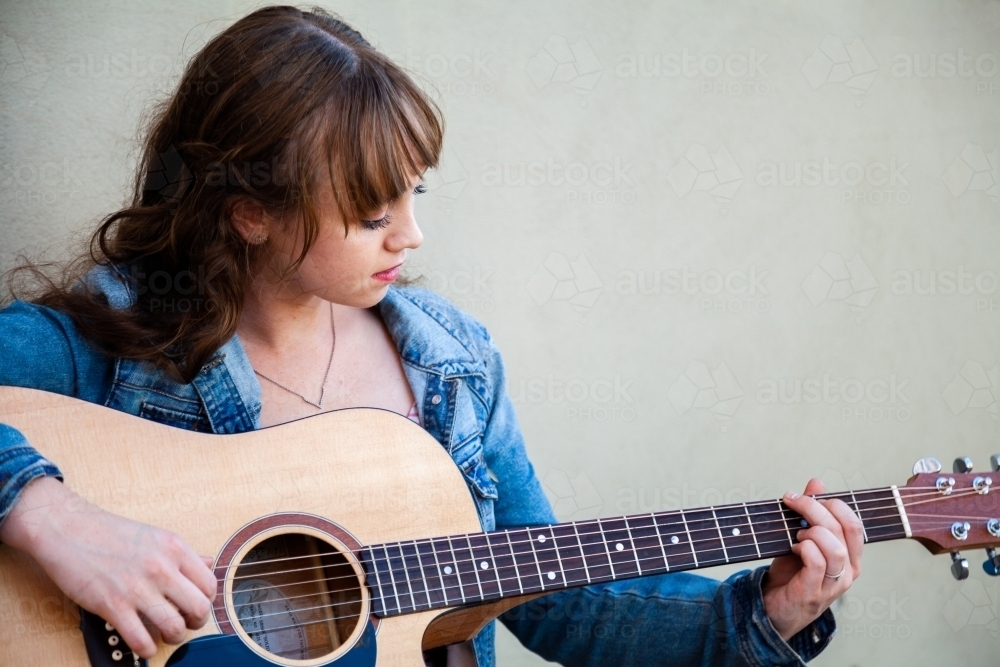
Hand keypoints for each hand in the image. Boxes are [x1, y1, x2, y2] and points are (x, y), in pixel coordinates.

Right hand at [0, 476, 217, 657]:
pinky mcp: (112, 605)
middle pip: (199, 608)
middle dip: (196, 623)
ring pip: (175, 627)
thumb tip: (208, 564)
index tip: (197, 605)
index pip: (209, 584)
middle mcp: (161, 568)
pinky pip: (140, 638)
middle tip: (186, 623)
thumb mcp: (156, 536)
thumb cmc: (110, 532)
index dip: (207, 601)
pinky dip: (147, 649)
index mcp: (175, 549)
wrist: (69, 529)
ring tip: (167, 635)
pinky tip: (145, 646)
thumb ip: (183, 554)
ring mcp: (137, 588)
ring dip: (175, 638)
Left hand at [761, 478, 863, 640]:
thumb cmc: (791, 575)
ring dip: (811, 531)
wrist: (773, 609)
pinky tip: (792, 547)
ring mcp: (833, 585)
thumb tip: (817, 483)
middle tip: (792, 501)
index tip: (807, 495)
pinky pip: (817, 562)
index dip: (833, 504)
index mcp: (850, 557)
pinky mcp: (814, 593)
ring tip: (795, 532)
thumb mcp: (801, 539)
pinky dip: (803, 547)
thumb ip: (811, 513)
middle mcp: (848, 571)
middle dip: (816, 508)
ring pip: (834, 547)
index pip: (854, 524)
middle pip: (844, 530)